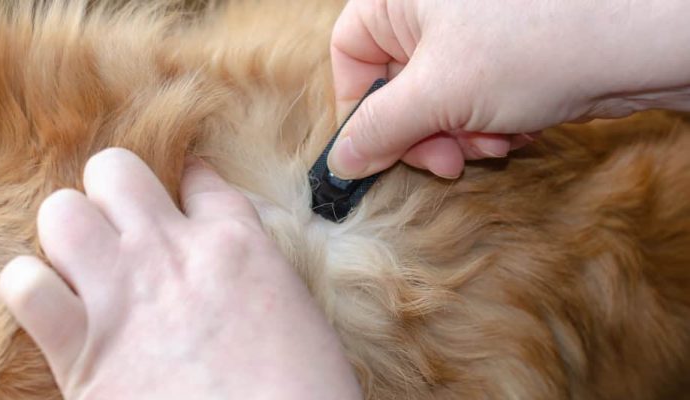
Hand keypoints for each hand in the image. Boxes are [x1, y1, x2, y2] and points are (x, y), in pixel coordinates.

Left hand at [0, 148, 361, 399]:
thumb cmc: (301, 389)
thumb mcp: (297, 311)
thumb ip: (257, 275)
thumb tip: (237, 274)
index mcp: (235, 243)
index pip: (198, 180)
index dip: (187, 179)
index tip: (183, 190)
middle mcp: (171, 252)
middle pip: (114, 170)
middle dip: (111, 192)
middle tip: (124, 231)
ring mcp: (123, 294)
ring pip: (62, 213)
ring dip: (68, 233)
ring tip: (84, 263)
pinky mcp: (82, 351)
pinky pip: (25, 286)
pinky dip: (30, 290)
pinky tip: (53, 307)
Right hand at [328, 0, 689, 178]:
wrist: (633, 41)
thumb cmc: (533, 45)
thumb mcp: (439, 92)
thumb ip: (380, 129)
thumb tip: (341, 161)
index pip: (350, 54)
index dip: (357, 108)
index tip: (375, 152)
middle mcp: (431, 11)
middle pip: (394, 86)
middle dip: (421, 133)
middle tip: (445, 163)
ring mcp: (470, 34)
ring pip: (434, 103)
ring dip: (456, 136)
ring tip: (493, 144)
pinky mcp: (502, 59)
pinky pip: (470, 104)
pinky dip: (485, 127)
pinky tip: (515, 133)